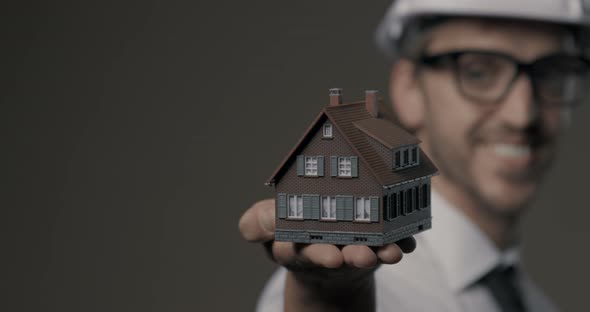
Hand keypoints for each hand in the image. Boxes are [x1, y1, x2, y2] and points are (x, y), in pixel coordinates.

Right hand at [239, 198, 416, 310]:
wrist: (320, 248)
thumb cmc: (292, 230)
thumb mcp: (268, 225)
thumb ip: (259, 222)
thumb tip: (261, 222)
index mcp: (293, 245)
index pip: (298, 250)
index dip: (315, 253)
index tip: (331, 257)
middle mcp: (322, 251)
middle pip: (335, 256)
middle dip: (349, 256)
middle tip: (361, 256)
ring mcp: (348, 249)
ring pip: (363, 253)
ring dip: (377, 253)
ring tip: (390, 253)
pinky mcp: (372, 245)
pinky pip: (387, 246)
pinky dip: (398, 244)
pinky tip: (407, 242)